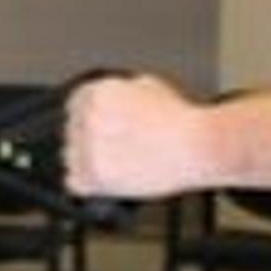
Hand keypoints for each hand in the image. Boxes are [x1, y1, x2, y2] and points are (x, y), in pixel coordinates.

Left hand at [64, 73, 207, 199]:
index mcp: (99, 93)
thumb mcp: (149, 86)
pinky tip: (108, 178)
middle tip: (115, 148)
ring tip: (119, 162)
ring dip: (88, 162)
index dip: (89, 119)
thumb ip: (121, 92)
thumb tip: (112, 101)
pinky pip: (73, 183)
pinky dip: (88, 184)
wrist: (200, 145)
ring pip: (71, 157)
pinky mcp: (94, 175)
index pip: (74, 105)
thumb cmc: (183, 120)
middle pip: (72, 132)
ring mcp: (89, 147)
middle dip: (91, 140)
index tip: (99, 129)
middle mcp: (89, 118)